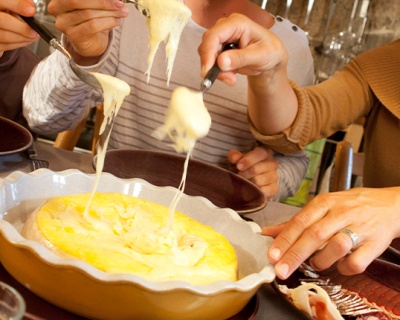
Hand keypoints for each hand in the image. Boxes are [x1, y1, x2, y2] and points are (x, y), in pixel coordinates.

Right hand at [0, 0, 38, 51]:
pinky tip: (27, 40)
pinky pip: (6, 46)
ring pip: (5, 36)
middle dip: (22, 28)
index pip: (3, 1)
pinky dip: (19, 44)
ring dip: (23, 38)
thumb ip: (20, 2)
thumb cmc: (5, 14)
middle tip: (34, 31)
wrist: (0, 26)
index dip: (18, 5)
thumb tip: (31, 7)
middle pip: (3, 21)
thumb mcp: (11, 4)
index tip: (31, 11)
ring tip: (33, 36)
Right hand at [47, 0, 128, 63]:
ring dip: (109, 13)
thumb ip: (100, 0)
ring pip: (88, 14)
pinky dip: (107, 22)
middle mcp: (57, 9)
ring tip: (122, 13)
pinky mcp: (73, 36)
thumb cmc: (91, 18)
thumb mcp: (94, 4)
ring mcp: (64, 24)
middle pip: (79, 1)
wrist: (90, 42)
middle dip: (103, 2)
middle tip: (120, 4)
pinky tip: (116, 21)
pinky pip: (92, 26)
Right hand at [198, 13, 297, 135]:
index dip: (208, 52)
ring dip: (217, 71)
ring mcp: (221, 40)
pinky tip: (231, 76)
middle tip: (226, 78)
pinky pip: (211, 63)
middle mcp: (226, 29)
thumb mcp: (260, 56)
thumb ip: (241, 58)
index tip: (208, 69)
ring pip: (208, 56)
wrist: (270, 60)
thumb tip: (221, 62)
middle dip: (213, 65)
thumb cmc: (270, 52)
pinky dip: (219, 73)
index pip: (215, 35)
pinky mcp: (219, 51)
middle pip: (207, 45)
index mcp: (237, 24)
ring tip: (232, 79)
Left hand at [228, 146, 278, 198]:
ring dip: (247, 183)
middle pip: (256, 169)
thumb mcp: (237, 159)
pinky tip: (250, 190)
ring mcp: (274, 176)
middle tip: (238, 176)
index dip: (248, 160)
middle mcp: (272, 163)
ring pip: (258, 181)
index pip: (260, 153)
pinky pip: (264, 191)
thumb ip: (234, 156)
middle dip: (244, 173)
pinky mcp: (274, 188)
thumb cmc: (243, 166)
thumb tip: (234, 158)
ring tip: (243, 182)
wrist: (249, 179)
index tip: (238, 166)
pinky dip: (254, 191)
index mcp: (265, 152)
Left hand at [262, 187, 399, 279]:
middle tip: (280, 270)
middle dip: (295, 255)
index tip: (272, 254)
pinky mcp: (375, 244)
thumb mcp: (322, 206)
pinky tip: (338, 265)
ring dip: (320, 260)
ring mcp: (359, 228)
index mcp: (324, 203)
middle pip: (314, 235)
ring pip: (336, 247)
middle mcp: (341, 213)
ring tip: (314, 264)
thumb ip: (296, 222)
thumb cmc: (350, 206)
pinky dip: (344, 268)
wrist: (390, 205)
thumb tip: (268, 233)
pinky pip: (356, 262)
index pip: (300, 221)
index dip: (285, 239)